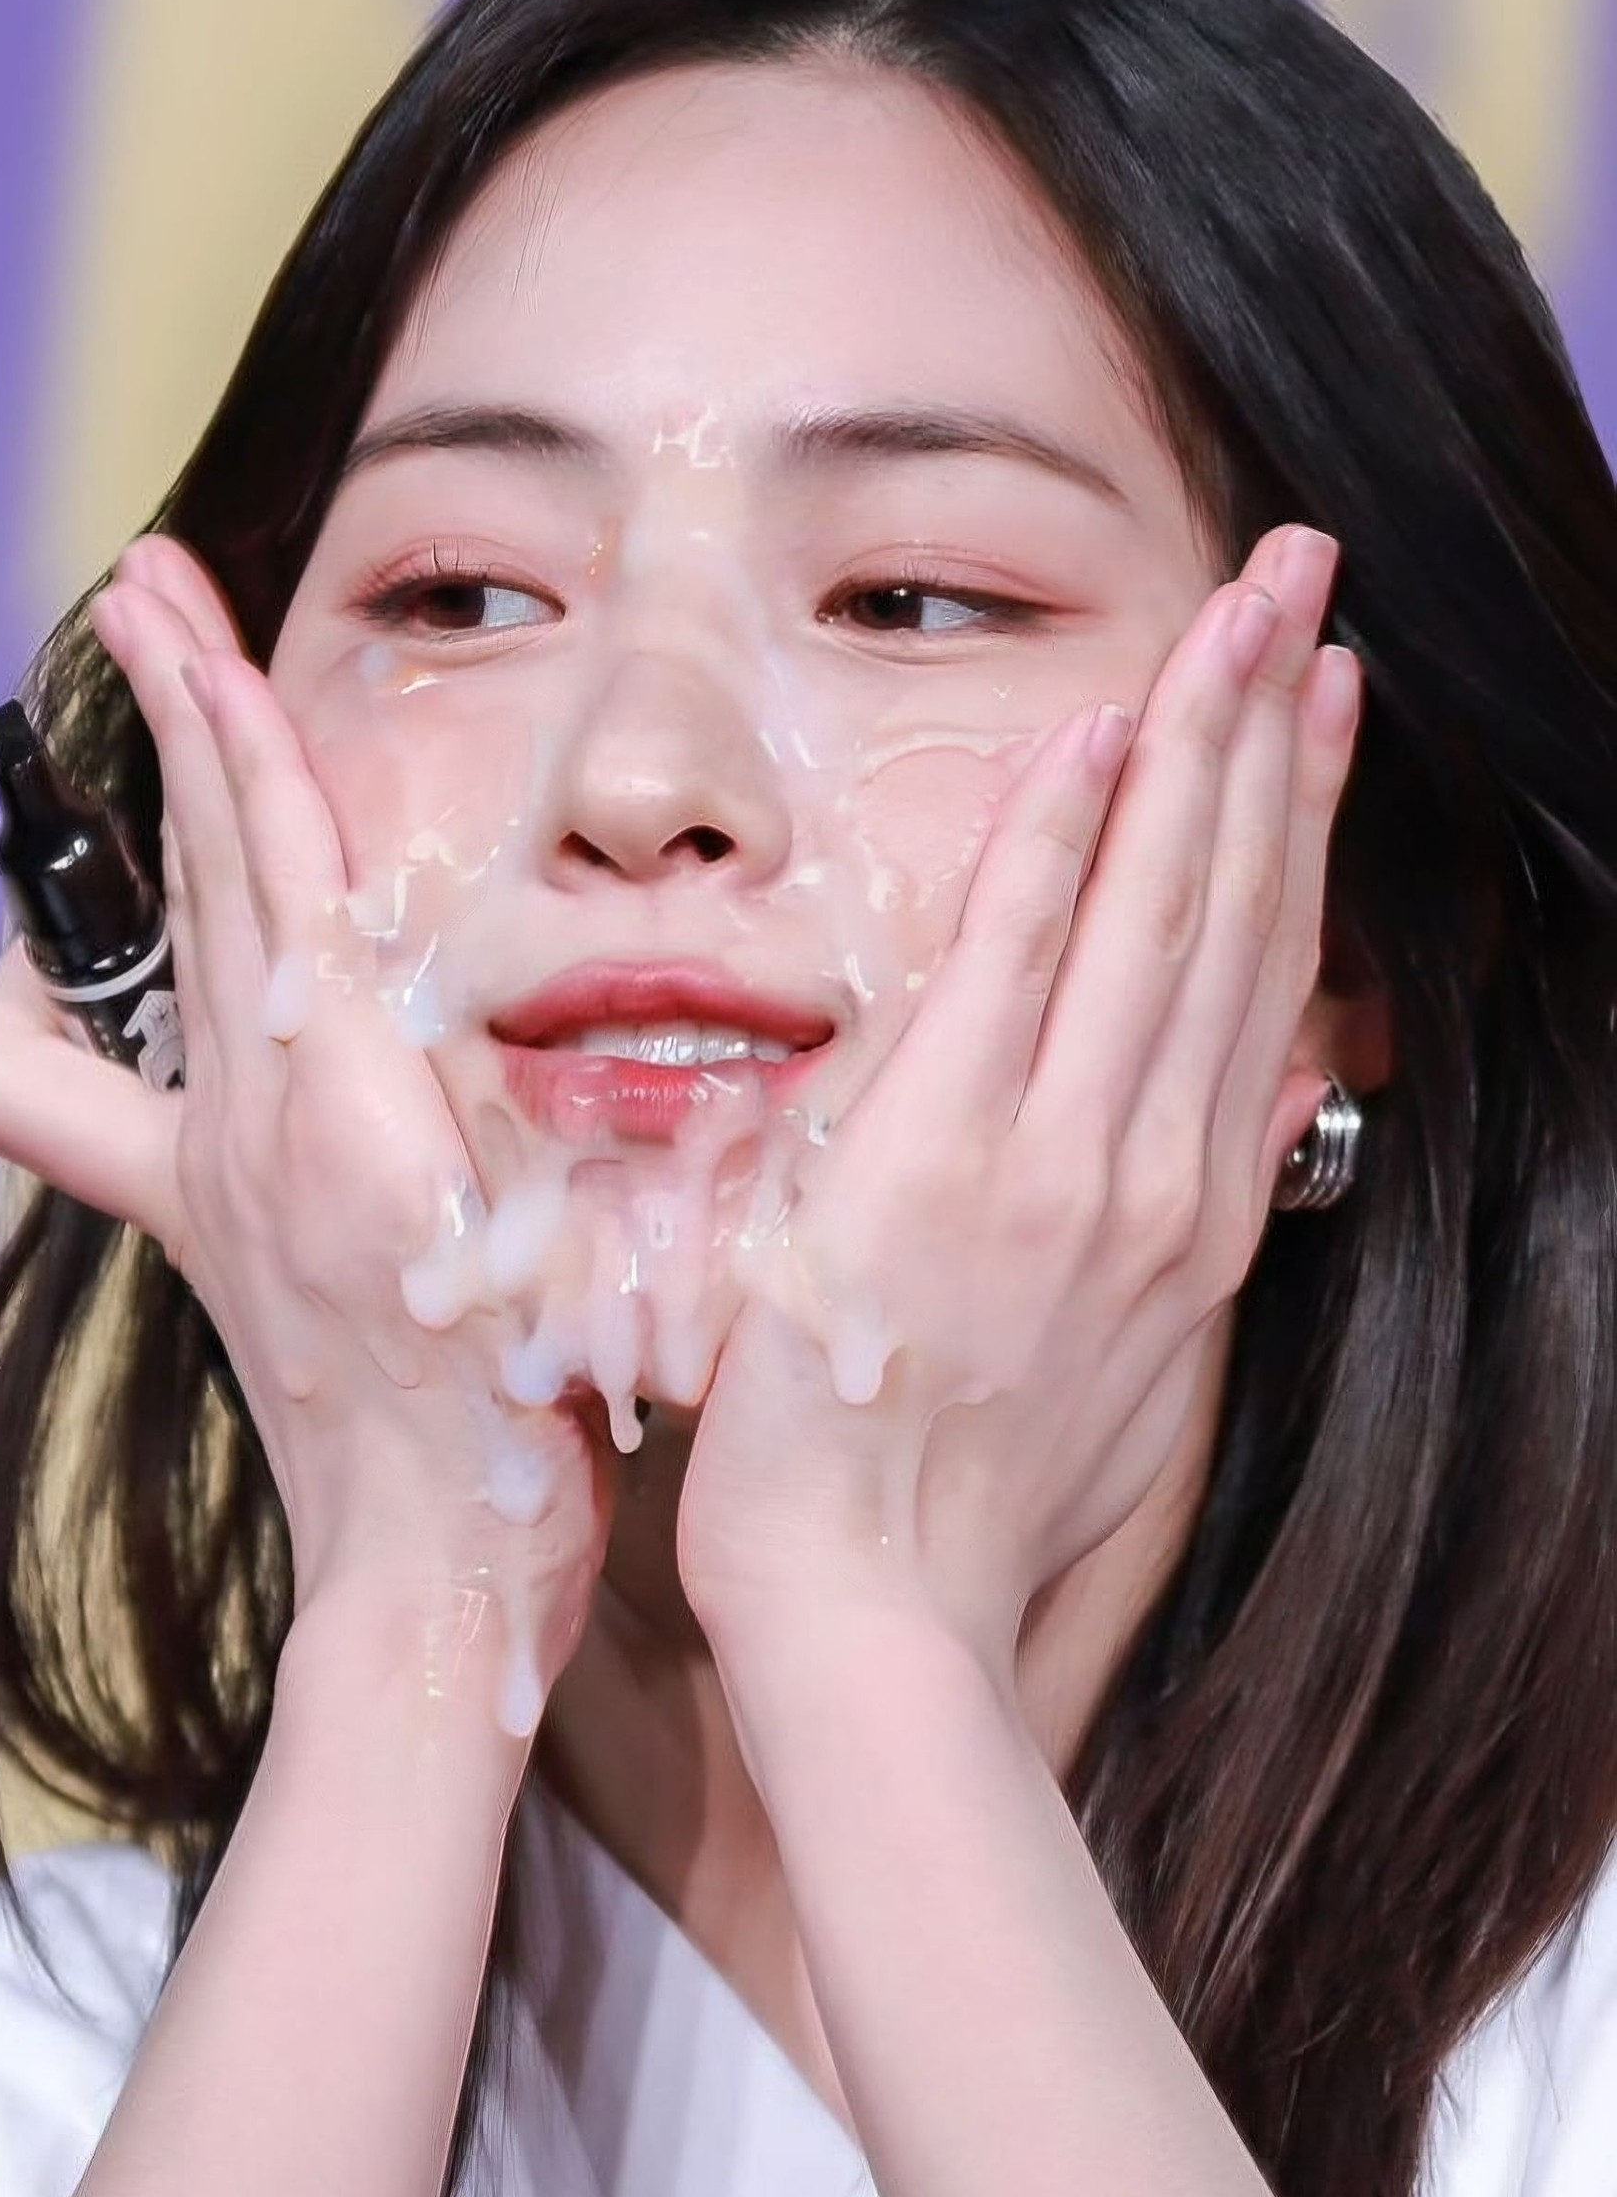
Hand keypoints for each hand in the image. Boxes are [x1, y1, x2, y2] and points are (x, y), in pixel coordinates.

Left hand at [0, 538, 612, 1726]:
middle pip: (199, 872)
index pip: (273, 868)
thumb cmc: (525, 1420)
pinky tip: (45, 976)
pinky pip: (95, 1080)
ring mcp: (206, 1168)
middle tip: (141, 586)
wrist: (430, 1568)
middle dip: (171, 711)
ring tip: (129, 694)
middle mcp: (249, 1118)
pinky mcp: (194, 1218)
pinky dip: (80, 993)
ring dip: (154, 814)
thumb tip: (603, 1011)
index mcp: (343, 1103)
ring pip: (161, 947)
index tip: (188, 615)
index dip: (233, 730)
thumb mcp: (567, 1241)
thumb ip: (548, 1123)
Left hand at [678, 525, 1357, 1677]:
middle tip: (1301, 586)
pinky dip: (1063, 850)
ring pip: (1159, 919)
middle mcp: (1158, 1173)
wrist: (879, 1610)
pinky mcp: (952, 1164)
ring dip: (1201, 750)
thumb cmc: (971, 1497)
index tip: (1317, 711)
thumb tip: (1235, 1116)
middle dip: (1272, 735)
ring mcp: (1066, 1164)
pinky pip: (1018, 972)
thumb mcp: (1126, 1373)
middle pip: (1235, 913)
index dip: (1298, 826)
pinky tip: (1097, 737)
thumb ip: (1175, 1230)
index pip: (1264, 975)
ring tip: (1242, 612)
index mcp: (1191, 1214)